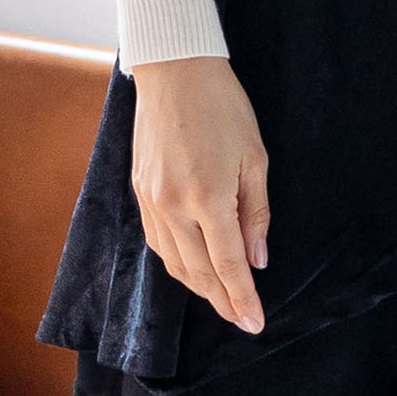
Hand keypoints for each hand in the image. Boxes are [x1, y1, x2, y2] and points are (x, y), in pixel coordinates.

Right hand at [129, 55, 269, 333]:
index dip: (242, 298)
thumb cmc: (223, 107)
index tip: (255, 324)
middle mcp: (174, 206)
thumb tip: (257, 259)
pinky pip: (157, 242)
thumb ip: (255, 212)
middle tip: (242, 319)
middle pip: (198, 272)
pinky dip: (176, 262)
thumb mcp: (254, 156)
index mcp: (208, 197)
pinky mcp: (139, 192)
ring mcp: (151, 201)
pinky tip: (192, 267)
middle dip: (221, 300)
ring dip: (198, 287)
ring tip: (222, 299)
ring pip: (174, 263)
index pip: (227, 265)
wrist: (175, 71)